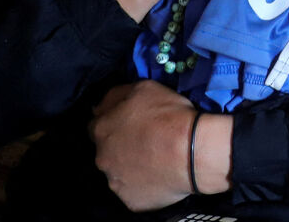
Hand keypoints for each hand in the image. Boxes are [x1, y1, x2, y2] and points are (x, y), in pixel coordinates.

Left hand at [90, 80, 195, 211]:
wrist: (192, 151)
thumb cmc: (168, 116)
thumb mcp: (143, 88)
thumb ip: (116, 95)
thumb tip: (101, 105)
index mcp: (101, 130)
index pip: (96, 126)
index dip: (113, 123)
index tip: (130, 123)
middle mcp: (102, 159)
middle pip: (106, 152)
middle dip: (120, 146)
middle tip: (146, 141)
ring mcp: (115, 182)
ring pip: (119, 173)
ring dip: (130, 166)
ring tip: (155, 160)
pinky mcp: (131, 201)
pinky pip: (134, 191)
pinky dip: (143, 184)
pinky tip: (159, 175)